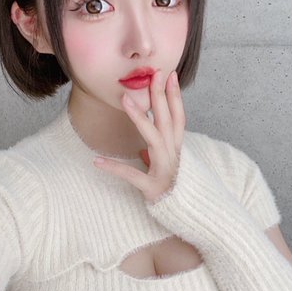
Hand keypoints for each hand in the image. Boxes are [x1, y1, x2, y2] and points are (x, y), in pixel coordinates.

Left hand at [93, 70, 185, 202]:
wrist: (194, 216)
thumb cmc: (180, 193)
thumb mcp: (171, 172)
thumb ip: (158, 159)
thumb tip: (142, 152)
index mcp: (178, 150)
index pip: (178, 117)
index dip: (175, 95)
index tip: (170, 74)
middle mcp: (174, 155)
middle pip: (167, 120)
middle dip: (160, 95)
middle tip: (153, 74)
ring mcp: (165, 170)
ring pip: (153, 139)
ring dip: (140, 118)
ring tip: (124, 99)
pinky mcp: (153, 187)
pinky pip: (132, 176)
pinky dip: (115, 168)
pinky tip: (97, 161)